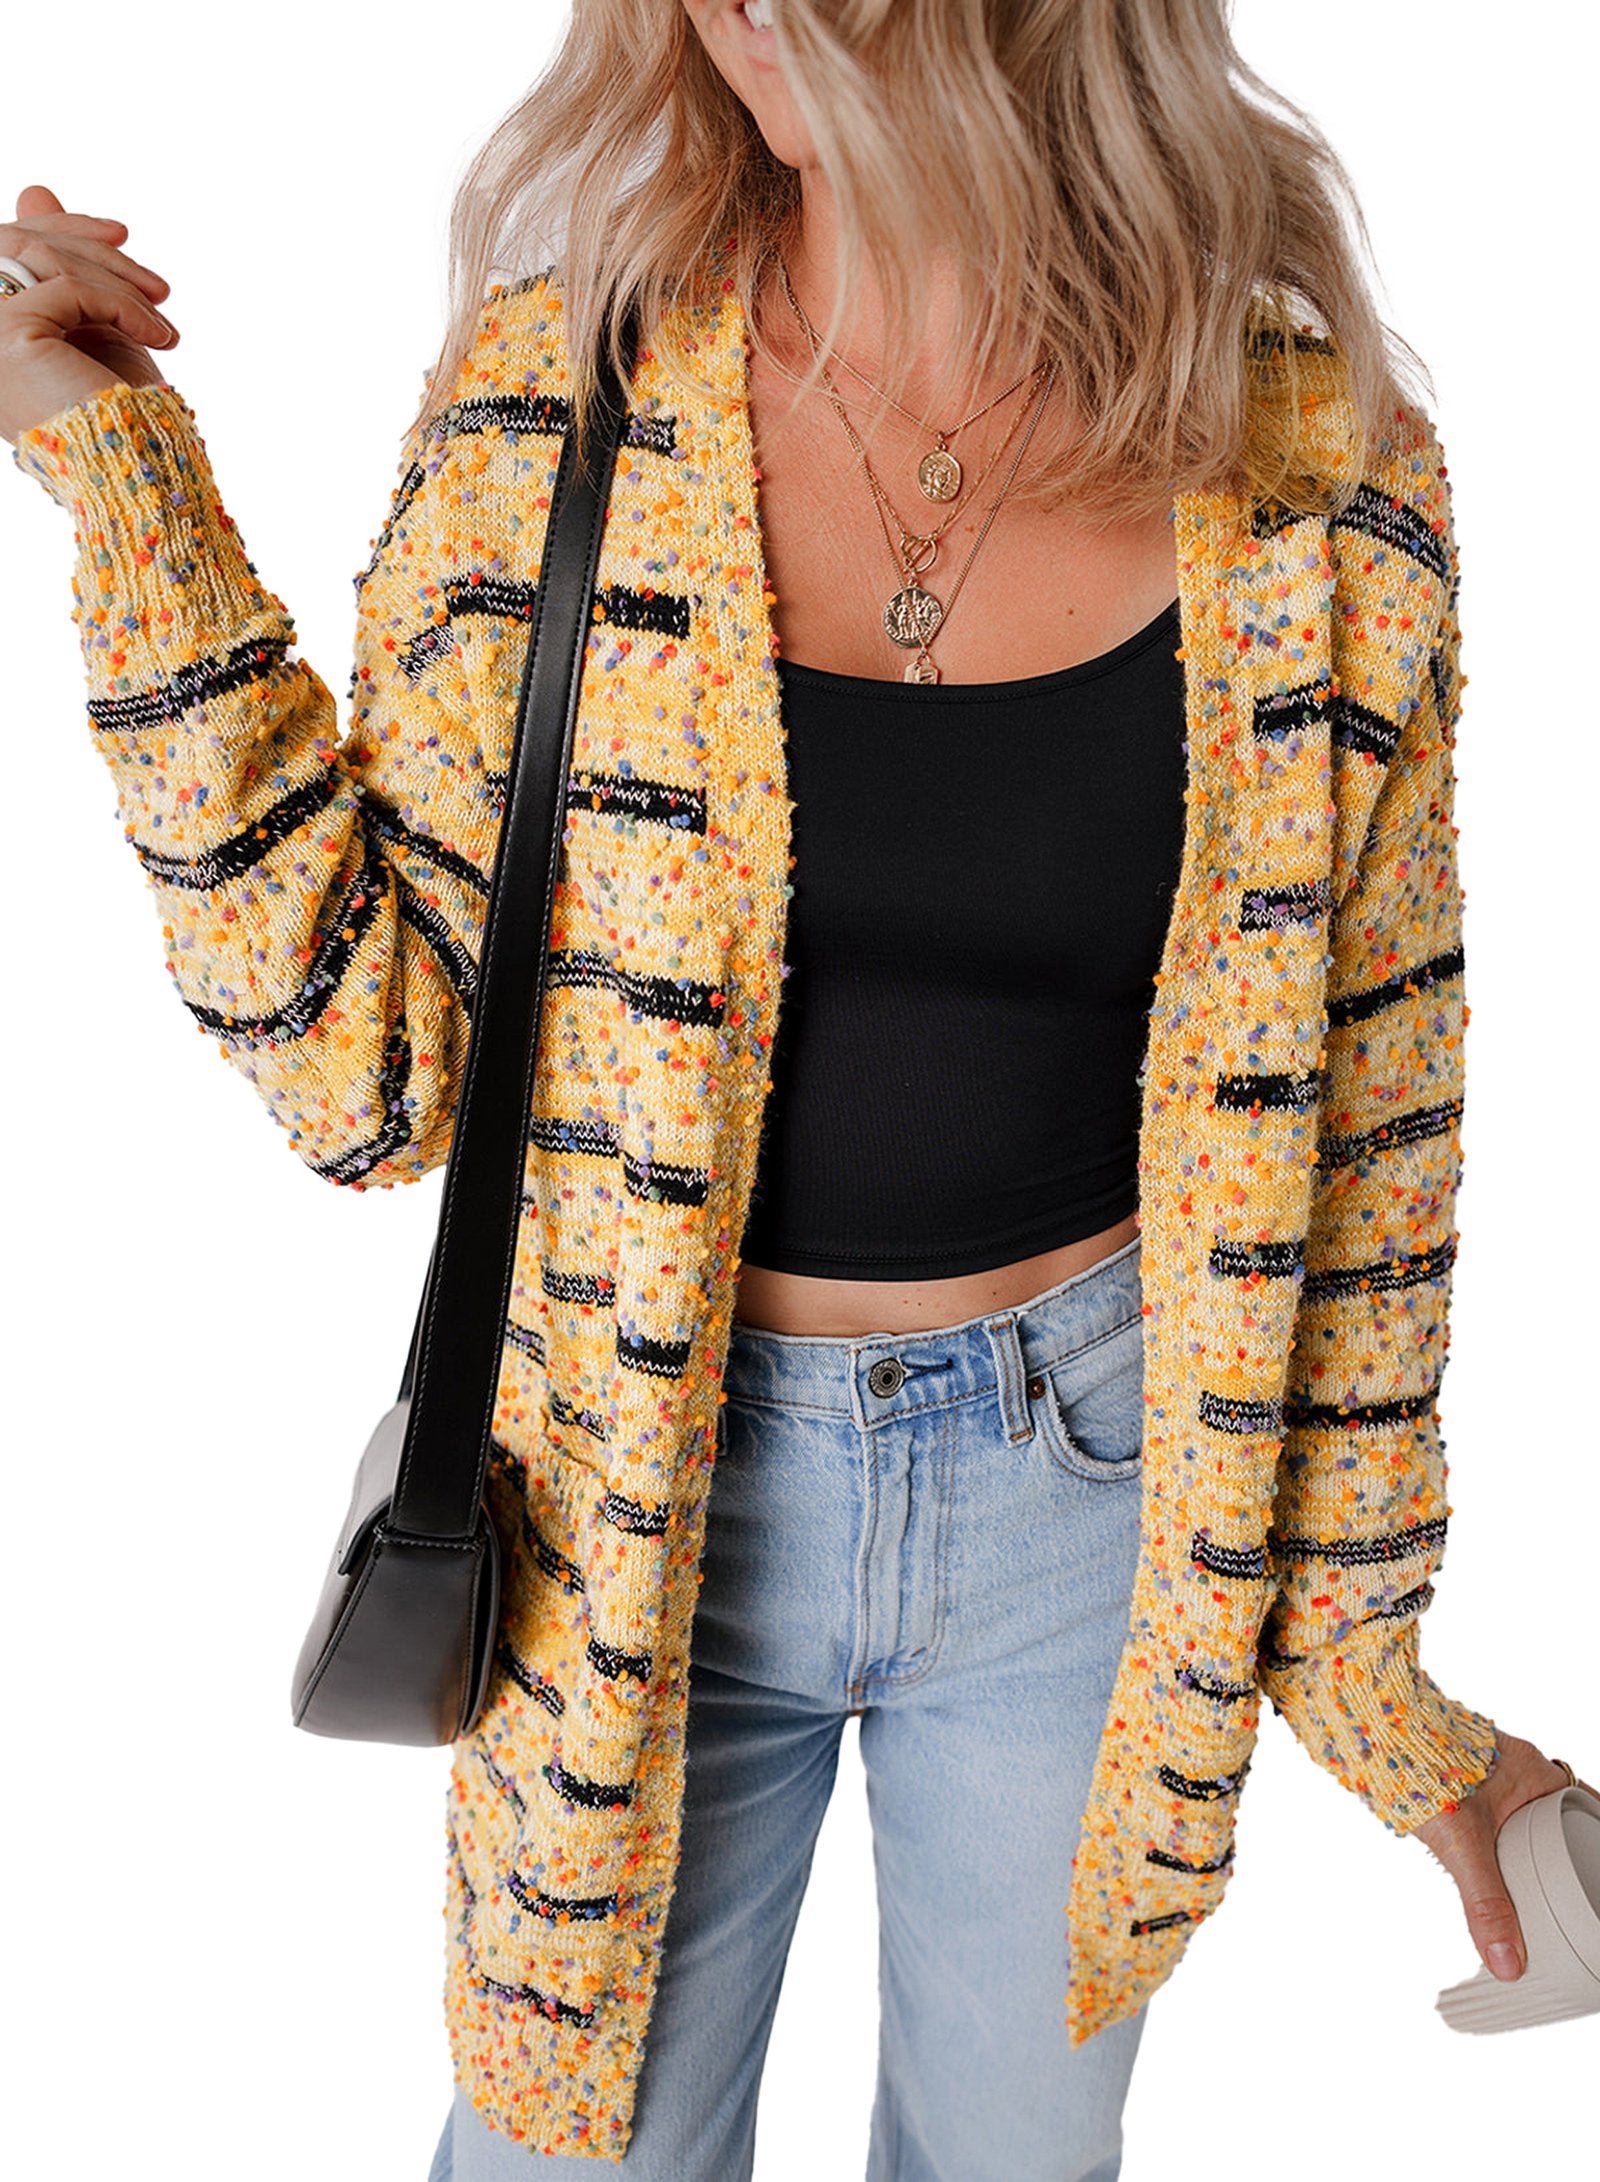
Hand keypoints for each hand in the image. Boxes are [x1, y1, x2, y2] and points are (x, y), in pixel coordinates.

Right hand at [0, 182, 177, 446]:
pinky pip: (71, 289)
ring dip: (118, 280)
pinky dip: (124, 307)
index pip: (8, 246)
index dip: (62, 227)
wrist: (132, 471)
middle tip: (159, 285)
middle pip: (20, 240)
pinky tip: (160, 340)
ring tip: (163, 322)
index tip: (122, 235)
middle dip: (96, 249)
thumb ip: (61, 263)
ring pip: (42, 255)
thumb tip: (34, 189)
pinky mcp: (8, 333)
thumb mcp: (92, 323)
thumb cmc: (115, 412)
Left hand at [1413, 1731, 1594, 1980]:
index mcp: (1537, 1776)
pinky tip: (1488, 1855)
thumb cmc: (1419, 1761)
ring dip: (1526, 1840)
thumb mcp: (1461, 1843)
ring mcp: (1489, 1767)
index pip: (1585, 1807)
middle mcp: (1519, 1767)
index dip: (1590, 1837)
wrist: (1371, 1722)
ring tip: (1529, 1882)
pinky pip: (1492, 1804)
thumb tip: (1506, 1961)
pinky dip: (1496, 1831)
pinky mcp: (1460, 1771)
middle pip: (1554, 1813)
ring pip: (1522, 1810)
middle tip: (1563, 1887)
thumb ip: (1485, 1902)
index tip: (1592, 1868)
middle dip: (1557, 1847)